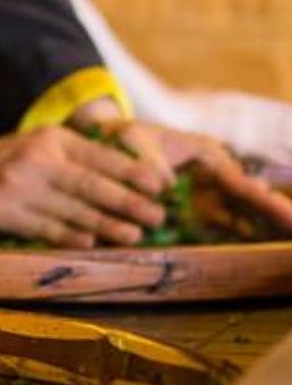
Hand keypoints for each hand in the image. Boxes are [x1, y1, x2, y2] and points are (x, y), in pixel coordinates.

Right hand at [0, 125, 172, 246]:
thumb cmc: (8, 162)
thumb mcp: (41, 145)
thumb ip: (78, 156)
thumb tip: (129, 179)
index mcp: (52, 140)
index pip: (100, 156)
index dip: (133, 172)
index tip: (161, 186)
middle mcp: (38, 160)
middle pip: (91, 184)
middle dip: (128, 202)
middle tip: (158, 216)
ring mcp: (19, 186)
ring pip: (72, 209)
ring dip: (106, 225)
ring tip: (134, 236)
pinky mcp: (2, 211)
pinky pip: (43, 227)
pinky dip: (70, 237)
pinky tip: (91, 245)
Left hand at [94, 118, 291, 236]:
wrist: (109, 143)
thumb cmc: (124, 137)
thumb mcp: (133, 140)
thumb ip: (149, 162)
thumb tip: (165, 189)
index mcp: (205, 155)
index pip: (236, 180)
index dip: (254, 195)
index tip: (274, 204)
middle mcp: (212, 177)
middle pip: (248, 199)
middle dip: (273, 212)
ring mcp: (205, 198)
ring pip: (241, 217)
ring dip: (262, 229)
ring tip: (285, 236)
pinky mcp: (194, 214)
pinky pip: (221, 229)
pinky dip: (239, 238)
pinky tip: (256, 247)